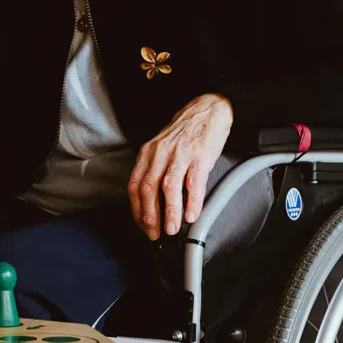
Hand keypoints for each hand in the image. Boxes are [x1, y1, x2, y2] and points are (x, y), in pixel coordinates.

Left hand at [128, 94, 232, 239]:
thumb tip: (151, 198)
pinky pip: (194, 182)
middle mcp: (160, 153)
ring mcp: (180, 154)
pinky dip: (192, 201)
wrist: (208, 109)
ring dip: (169, 212)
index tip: (141, 225)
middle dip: (149, 216)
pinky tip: (192, 214)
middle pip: (147, 189)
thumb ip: (154, 168)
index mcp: (148, 153)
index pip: (134, 185)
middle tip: (154, 233)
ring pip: (168, 188)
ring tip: (172, 229)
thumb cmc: (185, 131)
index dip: (136, 209)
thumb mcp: (162, 147)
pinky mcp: (200, 156)